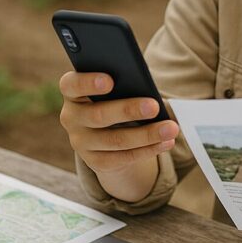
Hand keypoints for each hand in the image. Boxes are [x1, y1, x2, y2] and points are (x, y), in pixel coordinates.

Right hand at [58, 71, 179, 174]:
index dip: (88, 82)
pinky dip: (148, 150)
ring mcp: (80, 142)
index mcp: (72, 92)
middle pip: (98, 115)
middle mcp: (71, 117)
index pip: (71, 85)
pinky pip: (123, 158)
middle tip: (154, 106)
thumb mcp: (114, 88)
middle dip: (128, 111)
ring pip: (115, 141)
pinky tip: (166, 142)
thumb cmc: (114, 97)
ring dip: (146, 135)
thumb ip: (122, 83)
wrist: (107, 131)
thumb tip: (146, 90)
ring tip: (171, 128)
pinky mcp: (94, 162)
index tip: (110, 80)